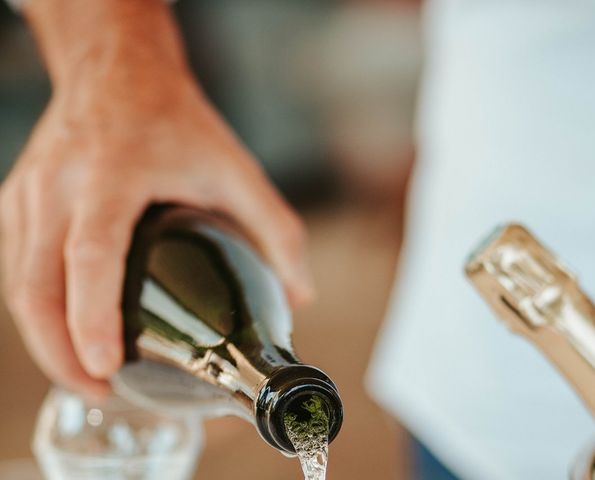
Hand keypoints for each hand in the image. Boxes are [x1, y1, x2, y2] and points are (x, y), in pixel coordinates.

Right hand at [0, 0, 313, 394]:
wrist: (119, 71)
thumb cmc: (176, 119)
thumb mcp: (235, 168)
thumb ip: (275, 230)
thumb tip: (298, 297)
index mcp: (110, 176)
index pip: (91, 255)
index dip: (92, 317)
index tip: (106, 367)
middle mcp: (58, 185)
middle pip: (36, 285)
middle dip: (60, 353)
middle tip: (100, 390)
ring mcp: (30, 192)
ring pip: (18, 284)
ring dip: (45, 340)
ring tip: (84, 376)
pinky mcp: (19, 199)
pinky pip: (17, 266)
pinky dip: (39, 309)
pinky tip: (67, 332)